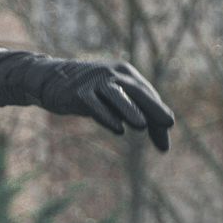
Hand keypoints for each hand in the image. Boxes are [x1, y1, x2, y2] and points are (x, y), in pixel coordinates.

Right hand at [37, 59, 173, 152]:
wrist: (53, 79)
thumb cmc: (91, 92)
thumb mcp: (115, 101)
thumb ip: (138, 117)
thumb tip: (165, 148)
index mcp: (126, 74)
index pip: (147, 95)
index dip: (159, 114)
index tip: (166, 136)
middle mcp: (113, 75)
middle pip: (137, 91)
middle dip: (153, 108)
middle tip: (169, 122)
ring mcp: (94, 82)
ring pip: (116, 95)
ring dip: (130, 110)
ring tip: (142, 126)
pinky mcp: (78, 92)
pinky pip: (94, 104)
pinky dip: (106, 116)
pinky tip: (118, 129)